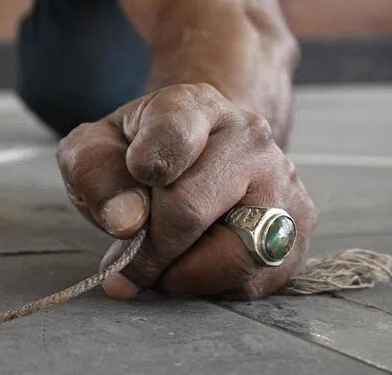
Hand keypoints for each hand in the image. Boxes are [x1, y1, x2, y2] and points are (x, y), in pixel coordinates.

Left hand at [56, 83, 315, 299]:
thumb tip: (127, 221)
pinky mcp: (298, 226)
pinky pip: (256, 279)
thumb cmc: (135, 153)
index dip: (144, 165)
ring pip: (234, 253)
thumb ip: (96, 175)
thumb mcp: (93, 150)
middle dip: (148, 247)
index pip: (173, 134)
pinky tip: (193, 264)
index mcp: (193, 106)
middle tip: (125, 261)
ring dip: (184, 273)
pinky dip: (213, 286)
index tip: (133, 177)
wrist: (194, 155)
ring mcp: (281, 180)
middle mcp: (248, 137)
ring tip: (161, 265)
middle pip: (190, 209)